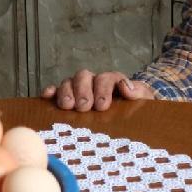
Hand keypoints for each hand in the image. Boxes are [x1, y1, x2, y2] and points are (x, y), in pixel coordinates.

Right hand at [40, 69, 155, 111]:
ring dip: (66, 92)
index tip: (102, 105)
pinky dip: (51, 91)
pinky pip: (56, 90)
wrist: (128, 115)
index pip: (106, 77)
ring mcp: (79, 88)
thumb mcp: (144, 100)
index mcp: (113, 80)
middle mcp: (93, 81)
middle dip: (82, 90)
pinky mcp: (67, 97)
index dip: (103, 89)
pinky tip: (47, 96)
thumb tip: (126, 87)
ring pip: (68, 82)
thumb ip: (139, 92)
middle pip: (83, 76)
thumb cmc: (134, 108)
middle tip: (83, 107)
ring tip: (67, 106)